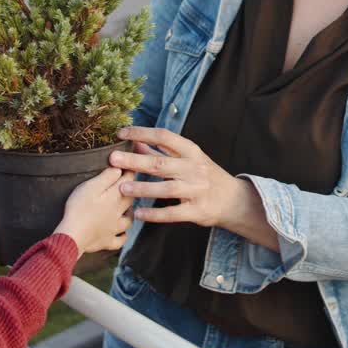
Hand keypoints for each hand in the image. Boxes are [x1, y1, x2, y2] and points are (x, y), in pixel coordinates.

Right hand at [55, 167, 134, 257]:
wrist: (73, 236)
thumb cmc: (79, 209)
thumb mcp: (90, 187)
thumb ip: (106, 177)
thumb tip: (119, 169)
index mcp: (114, 197)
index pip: (127, 181)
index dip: (129, 172)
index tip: (130, 166)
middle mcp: (118, 212)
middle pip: (130, 199)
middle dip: (132, 190)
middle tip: (130, 184)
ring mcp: (114, 228)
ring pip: (129, 220)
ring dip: (130, 213)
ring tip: (128, 209)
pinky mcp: (107, 241)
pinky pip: (120, 240)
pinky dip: (122, 236)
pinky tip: (121, 234)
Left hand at [109, 127, 248, 227]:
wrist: (234, 199)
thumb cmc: (205, 175)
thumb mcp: (188, 158)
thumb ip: (163, 151)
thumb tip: (136, 142)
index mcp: (191, 151)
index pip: (164, 136)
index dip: (142, 133)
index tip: (121, 134)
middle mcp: (194, 168)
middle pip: (160, 163)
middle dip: (135, 160)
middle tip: (113, 159)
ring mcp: (196, 190)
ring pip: (166, 188)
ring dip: (142, 188)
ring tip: (122, 189)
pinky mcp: (196, 210)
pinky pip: (172, 213)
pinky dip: (155, 214)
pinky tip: (139, 214)